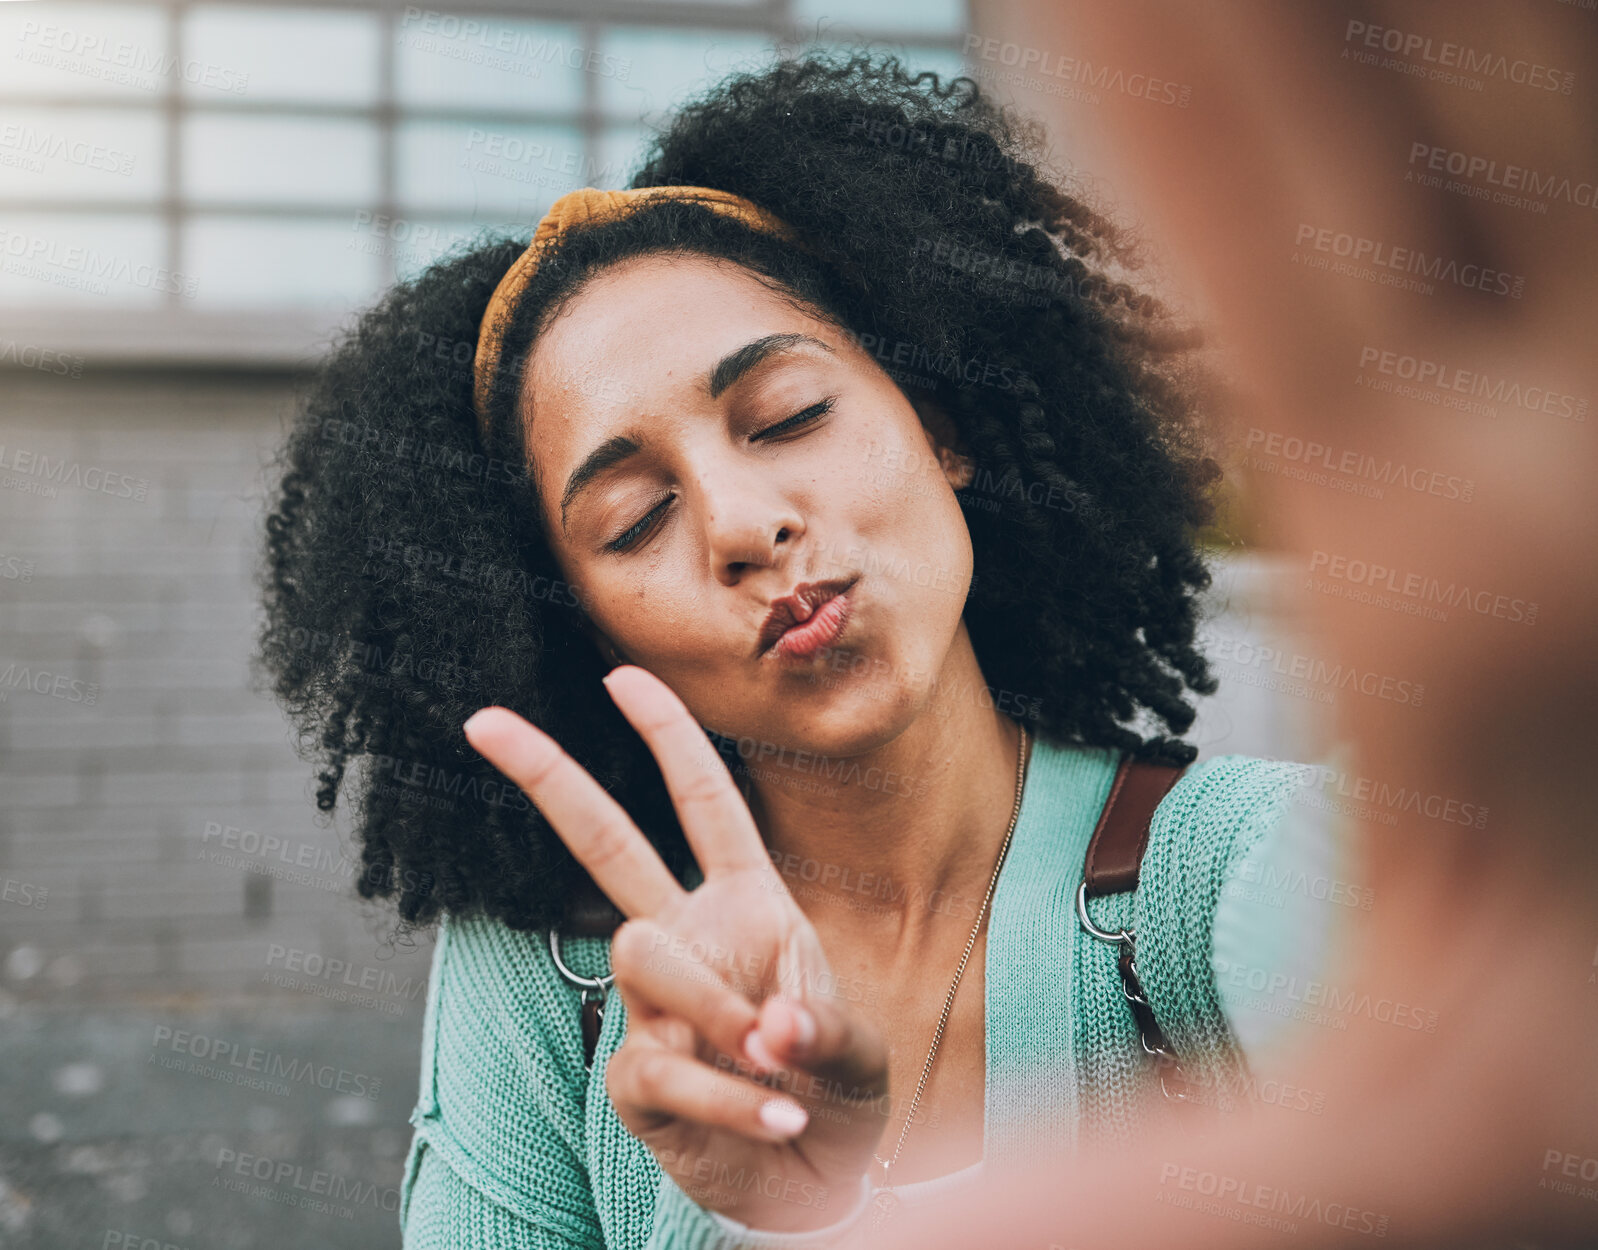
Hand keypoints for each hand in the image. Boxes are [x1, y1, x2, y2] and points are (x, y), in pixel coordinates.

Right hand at [463, 664, 890, 1232]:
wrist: (817, 1179)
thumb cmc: (836, 1089)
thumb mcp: (856, 1046)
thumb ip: (823, 1028)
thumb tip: (769, 1033)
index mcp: (746, 903)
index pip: (704, 803)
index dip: (668, 736)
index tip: (621, 676)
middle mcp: (690, 938)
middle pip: (606, 844)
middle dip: (549, 778)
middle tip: (482, 720)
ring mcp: (654, 1006)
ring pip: (643, 952)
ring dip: (716, 1004)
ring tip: (782, 1065)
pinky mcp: (636, 1079)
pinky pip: (663, 1064)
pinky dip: (733, 1097)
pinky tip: (783, 1121)